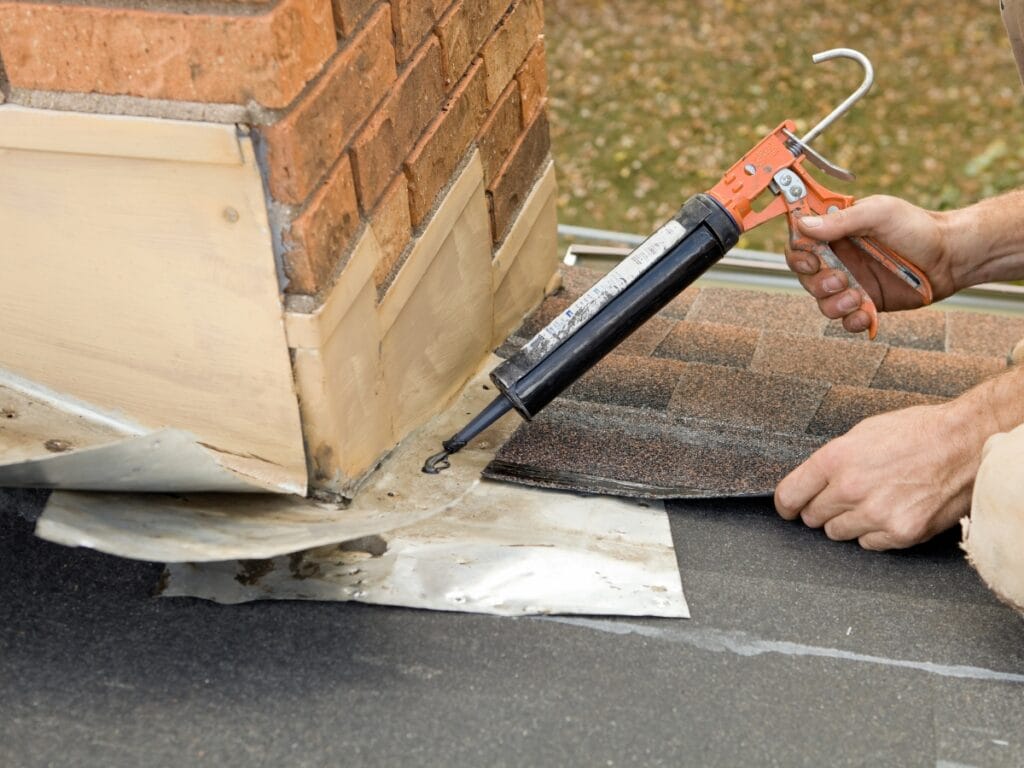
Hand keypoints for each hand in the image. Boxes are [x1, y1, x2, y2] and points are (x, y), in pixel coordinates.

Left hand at [774, 400, 986, 549]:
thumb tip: (811, 481)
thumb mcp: (862, 433)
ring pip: (837, 533)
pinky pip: (869, 544)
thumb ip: (833, 460)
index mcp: (836, 459)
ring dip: (848, 522)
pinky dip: (875, 533)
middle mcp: (851, 489)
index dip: (786, 504)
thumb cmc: (917, 432)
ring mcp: (876, 514)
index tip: (789, 508)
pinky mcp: (901, 532)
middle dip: (821, 509)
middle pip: (812, 517)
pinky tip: (891, 511)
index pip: (789, 495)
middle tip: (841, 498)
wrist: (965, 444)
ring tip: (872, 501)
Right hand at [785, 195, 958, 333]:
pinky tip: (866, 314)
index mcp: (836, 233)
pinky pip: (846, 321)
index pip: (799, 244)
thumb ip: (840, 221)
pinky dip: (852, 321)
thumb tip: (803, 225)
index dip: (798, 255)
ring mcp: (851, 283)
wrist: (951, 257)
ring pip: (822, 302)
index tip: (812, 260)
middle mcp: (839, 259)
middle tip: (840, 279)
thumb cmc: (917, 227)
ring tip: (857, 298)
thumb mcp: (879, 213)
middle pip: (805, 277)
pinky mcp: (866, 304)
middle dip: (817, 283)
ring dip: (834, 305)